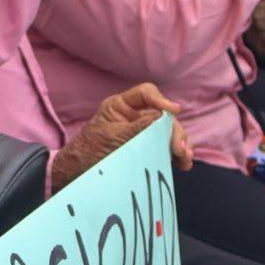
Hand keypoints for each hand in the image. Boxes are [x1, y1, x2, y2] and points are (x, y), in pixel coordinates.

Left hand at [51, 83, 193, 188]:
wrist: (78, 171)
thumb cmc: (89, 150)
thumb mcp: (113, 136)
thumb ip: (137, 127)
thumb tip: (162, 116)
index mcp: (121, 106)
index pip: (146, 93)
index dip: (161, 100)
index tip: (175, 111)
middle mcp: (135, 116)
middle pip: (163, 116)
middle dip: (175, 131)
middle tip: (180, 149)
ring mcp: (143, 132)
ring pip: (169, 132)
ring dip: (180, 144)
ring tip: (185, 159)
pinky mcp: (147, 147)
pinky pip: (167, 146)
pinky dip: (177, 154)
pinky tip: (183, 164)